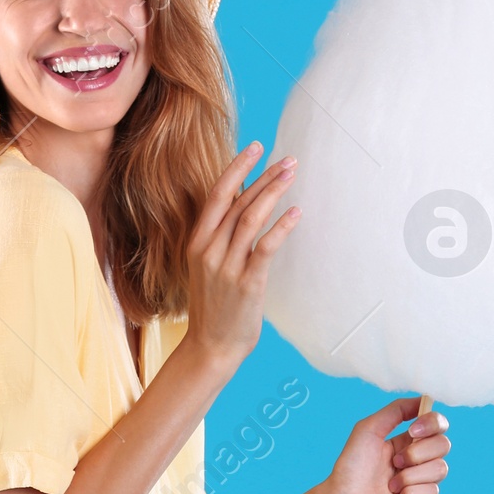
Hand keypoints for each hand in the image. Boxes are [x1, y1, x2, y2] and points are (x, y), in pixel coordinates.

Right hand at [183, 142, 299, 380]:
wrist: (211, 347)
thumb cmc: (214, 304)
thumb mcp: (207, 264)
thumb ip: (222, 236)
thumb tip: (245, 204)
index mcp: (197, 241)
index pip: (218, 195)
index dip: (236, 168)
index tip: (255, 146)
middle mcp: (209, 250)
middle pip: (238, 202)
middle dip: (263, 176)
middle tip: (287, 158)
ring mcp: (226, 267)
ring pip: (251, 219)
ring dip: (273, 193)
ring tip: (292, 175)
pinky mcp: (246, 284)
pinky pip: (264, 248)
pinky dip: (280, 227)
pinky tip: (295, 213)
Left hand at [321, 397, 449, 493]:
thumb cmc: (352, 466)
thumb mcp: (369, 428)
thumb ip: (396, 410)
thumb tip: (425, 400)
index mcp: (407, 442)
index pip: (437, 426)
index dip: (432, 423)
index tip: (413, 429)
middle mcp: (417, 462)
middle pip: (443, 445)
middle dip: (418, 452)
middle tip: (395, 461)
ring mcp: (422, 484)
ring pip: (440, 469)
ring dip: (410, 475)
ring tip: (390, 484)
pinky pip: (432, 492)